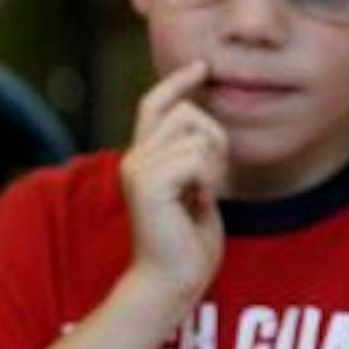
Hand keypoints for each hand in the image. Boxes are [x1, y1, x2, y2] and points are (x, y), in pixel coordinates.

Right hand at [119, 61, 225, 305]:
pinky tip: (199, 202)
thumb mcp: (195, 190)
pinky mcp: (148, 183)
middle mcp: (133, 158)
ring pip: (197, 133)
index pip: (155, 104)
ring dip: (215, 164)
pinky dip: (210, 179)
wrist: (169, 281)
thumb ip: (194, 159)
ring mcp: (137, 168)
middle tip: (211, 182)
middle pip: (188, 113)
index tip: (201, 67)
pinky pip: (197, 157)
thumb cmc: (186, 244)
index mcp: (142, 159)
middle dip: (215, 141)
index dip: (178, 82)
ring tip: (203, 195)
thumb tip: (207, 127)